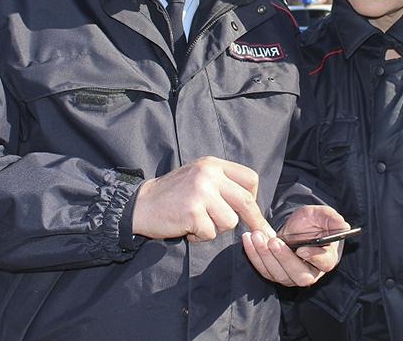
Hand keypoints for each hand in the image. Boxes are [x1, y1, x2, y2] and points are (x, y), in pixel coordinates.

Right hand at [132, 156, 274, 242]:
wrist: (140, 204)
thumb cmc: (173, 195)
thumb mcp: (199, 177)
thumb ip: (222, 184)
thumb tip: (252, 204)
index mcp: (213, 164)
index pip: (249, 178)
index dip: (254, 197)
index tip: (251, 210)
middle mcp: (208, 174)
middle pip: (245, 200)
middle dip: (255, 220)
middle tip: (262, 232)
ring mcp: (200, 192)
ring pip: (230, 221)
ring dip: (216, 229)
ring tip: (198, 223)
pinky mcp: (192, 212)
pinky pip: (210, 233)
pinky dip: (200, 237)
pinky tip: (187, 229)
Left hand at [242, 204, 348, 286]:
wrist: (294, 226)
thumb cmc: (312, 222)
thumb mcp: (321, 215)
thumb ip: (332, 219)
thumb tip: (344, 226)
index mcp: (327, 258)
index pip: (324, 263)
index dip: (314, 257)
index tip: (302, 248)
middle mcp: (311, 272)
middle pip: (300, 275)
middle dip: (284, 259)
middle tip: (273, 241)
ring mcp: (291, 276)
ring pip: (279, 274)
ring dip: (265, 256)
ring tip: (256, 236)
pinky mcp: (275, 274)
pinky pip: (264, 270)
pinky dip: (254, 255)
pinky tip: (248, 239)